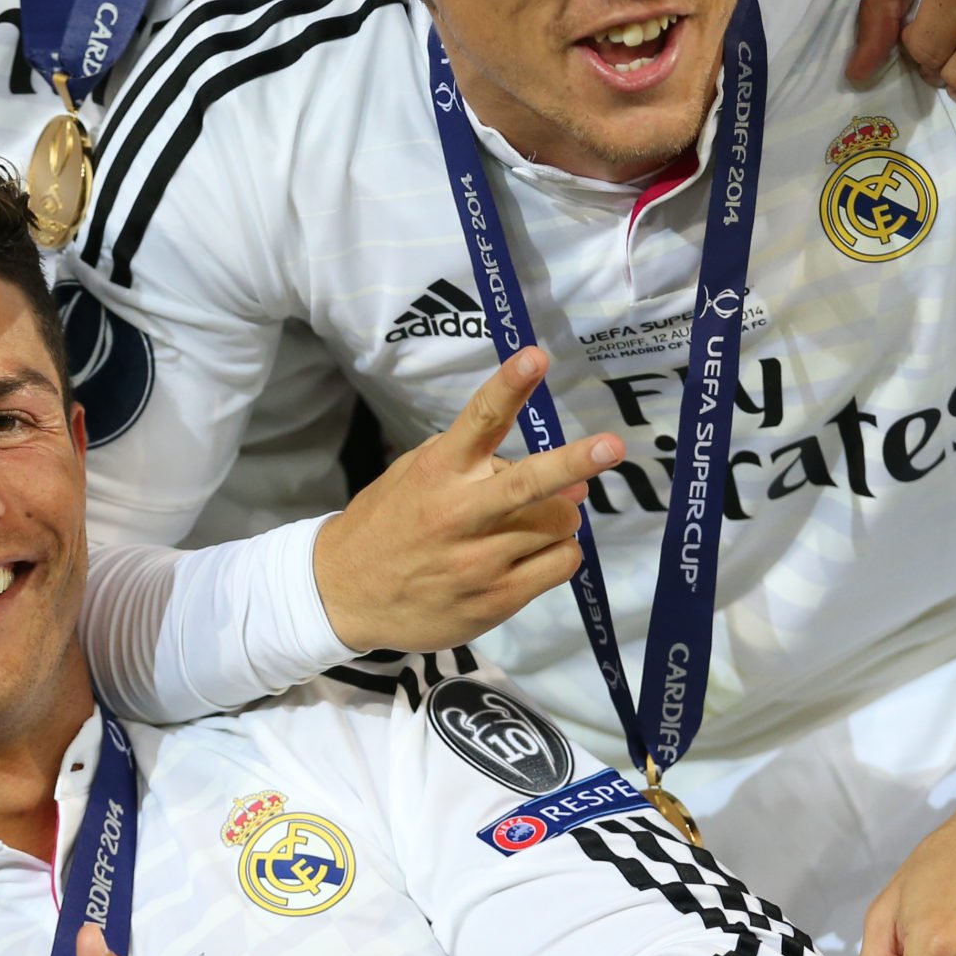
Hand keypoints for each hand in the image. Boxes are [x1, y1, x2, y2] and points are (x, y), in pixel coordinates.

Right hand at [312, 349, 622, 654]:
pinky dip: (560, 551)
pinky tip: (534, 552)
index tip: (535, 356)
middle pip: (528, 484)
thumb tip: (563, 477)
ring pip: (559, 524)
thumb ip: (476, 465)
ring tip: (535, 520)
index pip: (479, 421)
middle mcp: (458, 515)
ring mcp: (479, 562)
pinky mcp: (496, 599)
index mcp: (437, 474)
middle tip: (611, 447)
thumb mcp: (412, 478)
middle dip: (573, 461)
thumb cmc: (387, 526)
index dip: (510, 387)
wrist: (343, 595)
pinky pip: (561, 564)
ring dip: (560, 515)